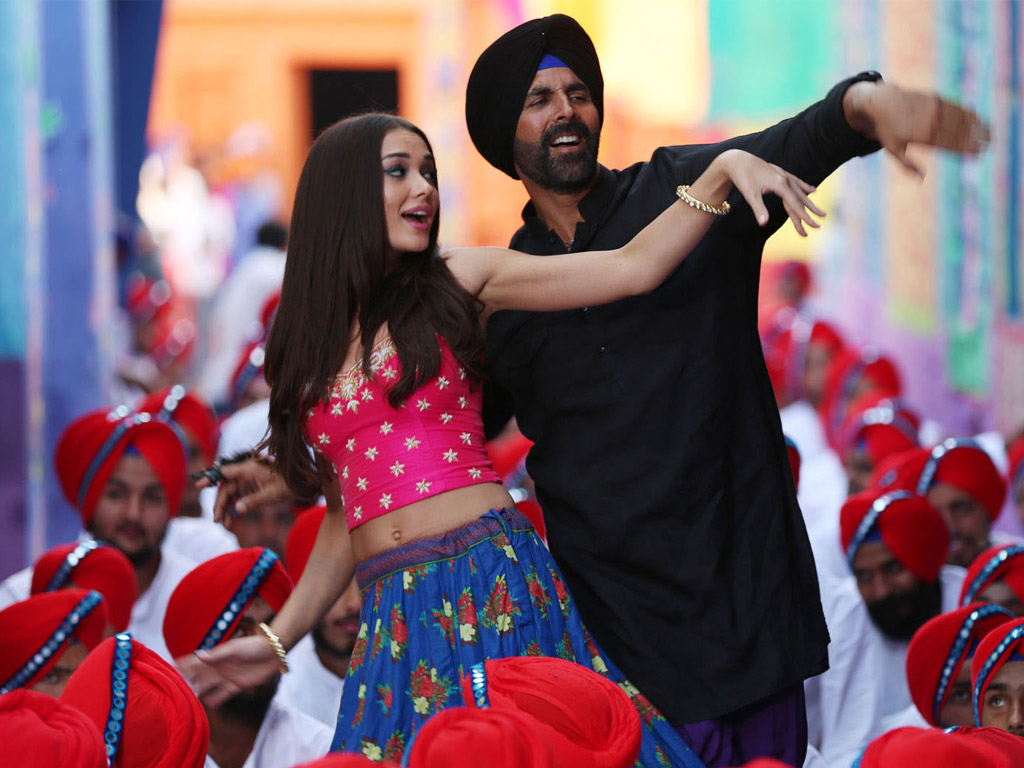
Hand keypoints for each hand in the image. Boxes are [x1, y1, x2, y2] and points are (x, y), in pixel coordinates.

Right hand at [175, 635, 280, 708]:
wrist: (274, 652)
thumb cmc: (254, 646)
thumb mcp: (235, 649)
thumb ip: (216, 656)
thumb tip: (198, 656)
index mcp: (217, 657)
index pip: (196, 661)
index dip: (183, 664)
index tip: (169, 667)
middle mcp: (220, 668)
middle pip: (200, 676)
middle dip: (187, 680)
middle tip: (173, 689)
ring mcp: (228, 677)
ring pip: (209, 686)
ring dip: (200, 691)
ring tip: (187, 700)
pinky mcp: (238, 685)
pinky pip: (223, 694)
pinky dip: (216, 699)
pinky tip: (208, 705)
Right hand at [196, 458, 291, 523]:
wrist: (303, 485)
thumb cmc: (289, 485)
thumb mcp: (273, 494)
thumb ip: (255, 501)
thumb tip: (238, 509)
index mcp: (249, 469)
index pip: (225, 472)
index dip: (211, 478)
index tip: (199, 486)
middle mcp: (245, 473)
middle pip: (226, 488)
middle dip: (220, 503)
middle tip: (216, 519)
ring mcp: (248, 481)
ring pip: (230, 495)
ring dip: (226, 509)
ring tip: (224, 524)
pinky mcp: (251, 489)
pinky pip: (238, 499)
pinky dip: (234, 510)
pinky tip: (230, 522)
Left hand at [717, 149, 825, 235]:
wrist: (737, 160)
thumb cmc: (743, 177)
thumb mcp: (750, 194)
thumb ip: (759, 209)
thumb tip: (764, 224)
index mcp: (780, 184)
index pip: (795, 204)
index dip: (804, 217)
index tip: (813, 226)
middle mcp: (785, 179)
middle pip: (800, 199)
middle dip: (809, 213)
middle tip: (819, 225)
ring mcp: (783, 175)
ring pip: (800, 191)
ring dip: (809, 203)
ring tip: (819, 212)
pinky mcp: (780, 173)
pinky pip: (796, 182)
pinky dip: (804, 187)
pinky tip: (812, 190)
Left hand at [845, 82, 989, 177]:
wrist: (883, 102)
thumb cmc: (888, 129)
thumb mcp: (893, 150)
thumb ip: (907, 165)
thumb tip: (921, 179)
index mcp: (922, 136)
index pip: (949, 144)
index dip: (966, 148)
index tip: (978, 153)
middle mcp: (931, 122)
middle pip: (958, 131)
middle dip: (976, 137)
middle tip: (990, 143)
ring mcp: (934, 110)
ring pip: (959, 118)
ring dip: (976, 124)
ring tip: (989, 131)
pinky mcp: (935, 100)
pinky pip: (954, 106)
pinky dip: (966, 112)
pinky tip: (976, 116)